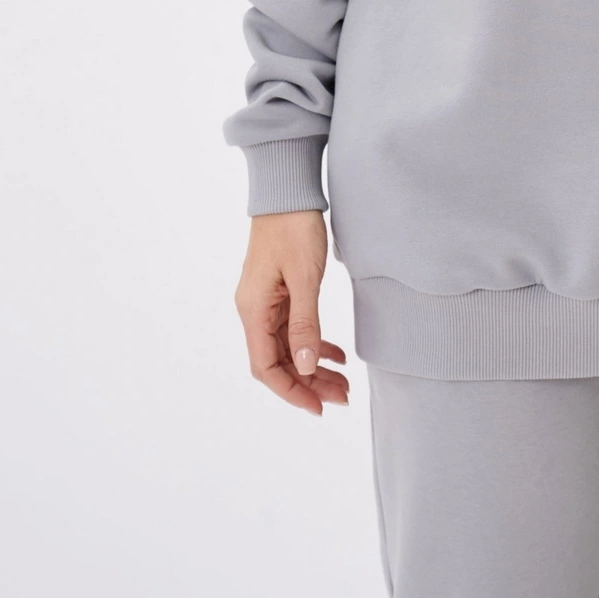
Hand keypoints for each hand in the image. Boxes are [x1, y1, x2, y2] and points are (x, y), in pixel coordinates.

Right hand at [234, 210, 349, 416]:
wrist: (288, 189)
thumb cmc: (294, 228)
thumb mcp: (305, 277)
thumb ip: (305, 324)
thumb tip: (306, 368)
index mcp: (253, 310)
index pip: (266, 367)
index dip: (291, 391)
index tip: (318, 407)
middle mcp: (255, 310)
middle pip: (279, 361)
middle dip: (309, 383)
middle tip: (343, 397)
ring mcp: (267, 301)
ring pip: (289, 347)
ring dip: (314, 366)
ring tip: (345, 382)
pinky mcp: (280, 291)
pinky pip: (294, 328)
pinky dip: (315, 343)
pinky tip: (337, 354)